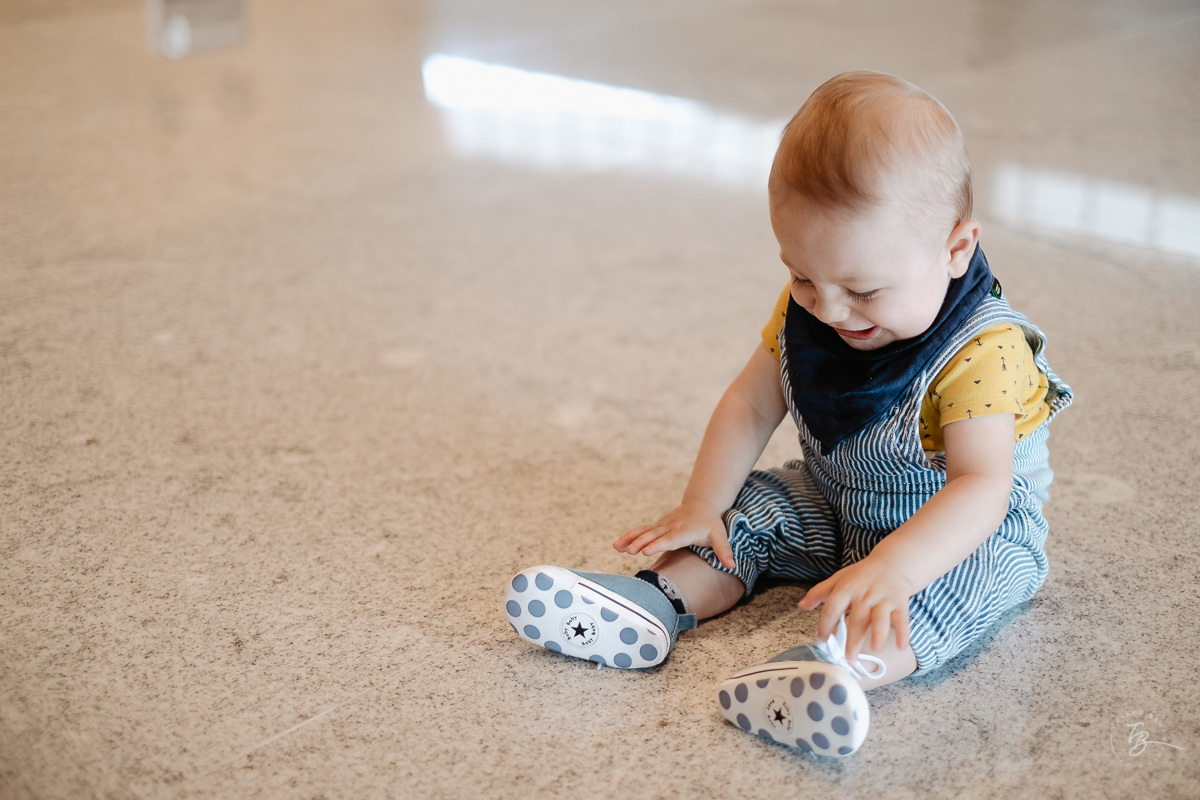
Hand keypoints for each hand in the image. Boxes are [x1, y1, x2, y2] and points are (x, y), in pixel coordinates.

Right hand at [613, 501, 736, 568]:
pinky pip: (641, 531)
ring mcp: (662, 525)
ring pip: (644, 531)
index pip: (671, 539)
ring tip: (617, 547)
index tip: (647, 550)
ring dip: (630, 538)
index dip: (659, 544)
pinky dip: (629, 536)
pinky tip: (617, 545)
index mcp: (685, 531)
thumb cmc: (710, 524)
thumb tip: (732, 566)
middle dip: (641, 542)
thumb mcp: (720, 535)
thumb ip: (724, 551)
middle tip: (630, 551)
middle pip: (654, 535)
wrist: (701, 505)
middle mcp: (671, 527)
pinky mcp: (657, 526)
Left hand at [798, 555, 914, 662]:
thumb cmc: (861, 575)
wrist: (892, 563)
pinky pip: (901, 619)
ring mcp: (883, 599)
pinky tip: (902, 646)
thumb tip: (801, 606)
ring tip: (875, 649)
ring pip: (880, 618)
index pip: (833, 607)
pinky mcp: (899, 603)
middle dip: (853, 638)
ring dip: (878, 633)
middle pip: (857, 618)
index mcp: (847, 589)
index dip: (826, 623)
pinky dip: (903, 632)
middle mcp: (864, 595)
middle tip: (848, 659)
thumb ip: (819, 593)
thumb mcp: (838, 579)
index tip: (822, 640)